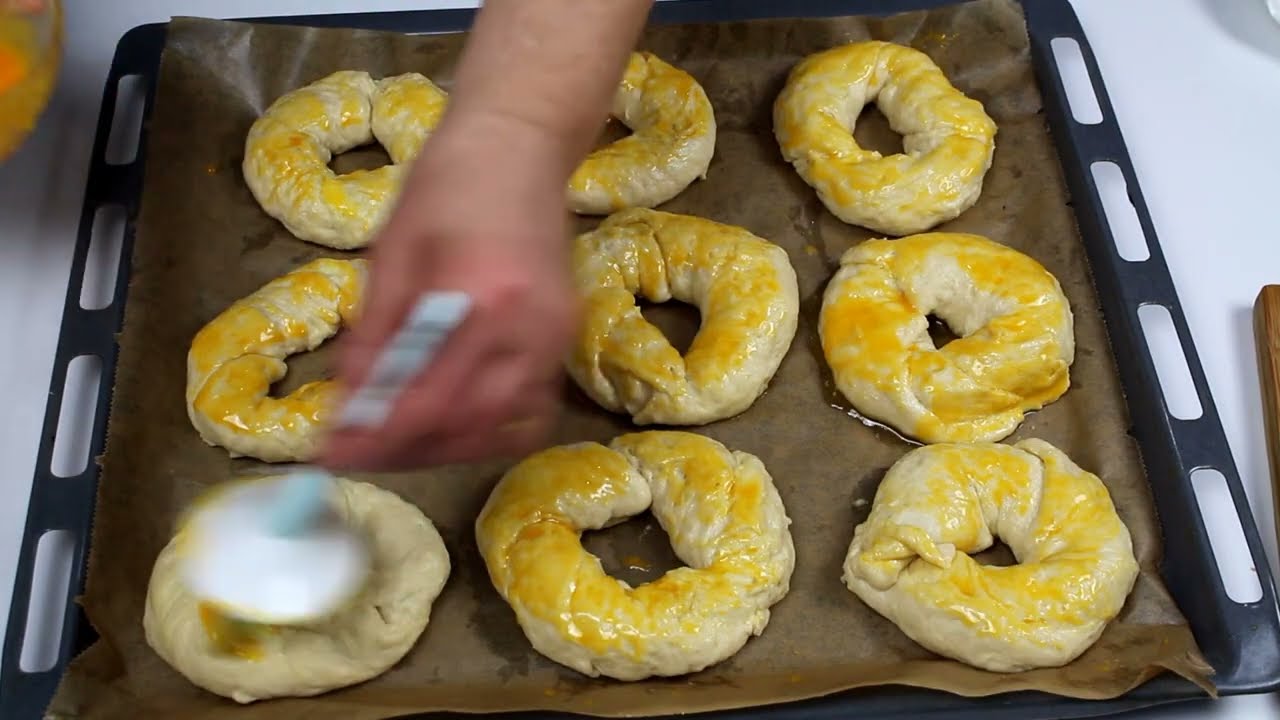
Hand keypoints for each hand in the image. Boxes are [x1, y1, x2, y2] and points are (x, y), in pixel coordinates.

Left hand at [321, 111, 579, 470]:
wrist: (519, 143)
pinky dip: (487, 427)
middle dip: (409, 449)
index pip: (427, 398)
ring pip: (504, 427)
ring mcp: (556, 335)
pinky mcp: (565, 337)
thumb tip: (348, 406)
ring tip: (397, 441)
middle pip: (468, 425)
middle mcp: (528, 326)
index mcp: (478, 296)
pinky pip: (530, 409)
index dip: (377, 436)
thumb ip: (373, 337)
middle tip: (359, 453)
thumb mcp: (391, 254)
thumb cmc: (446, 182)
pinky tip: (448, 421)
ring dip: (447, 445)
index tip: (332, 456)